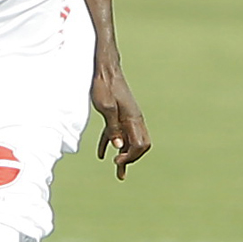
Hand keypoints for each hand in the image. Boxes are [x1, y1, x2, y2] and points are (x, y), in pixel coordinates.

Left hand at [91, 64, 149, 179]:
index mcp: (133, 118)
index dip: (130, 156)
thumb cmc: (104, 85)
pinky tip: (102, 155)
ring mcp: (127, 117)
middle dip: (131, 160)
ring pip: (129, 141)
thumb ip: (113, 127)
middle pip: (139, 146)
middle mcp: (134, 119)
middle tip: (119, 171)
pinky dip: (112, 145)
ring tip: (119, 174)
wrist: (104, 68)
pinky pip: (119, 134)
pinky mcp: (119, 114)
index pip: (140, 145)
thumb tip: (119, 147)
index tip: (116, 160)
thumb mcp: (106, 107)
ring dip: (124, 157)